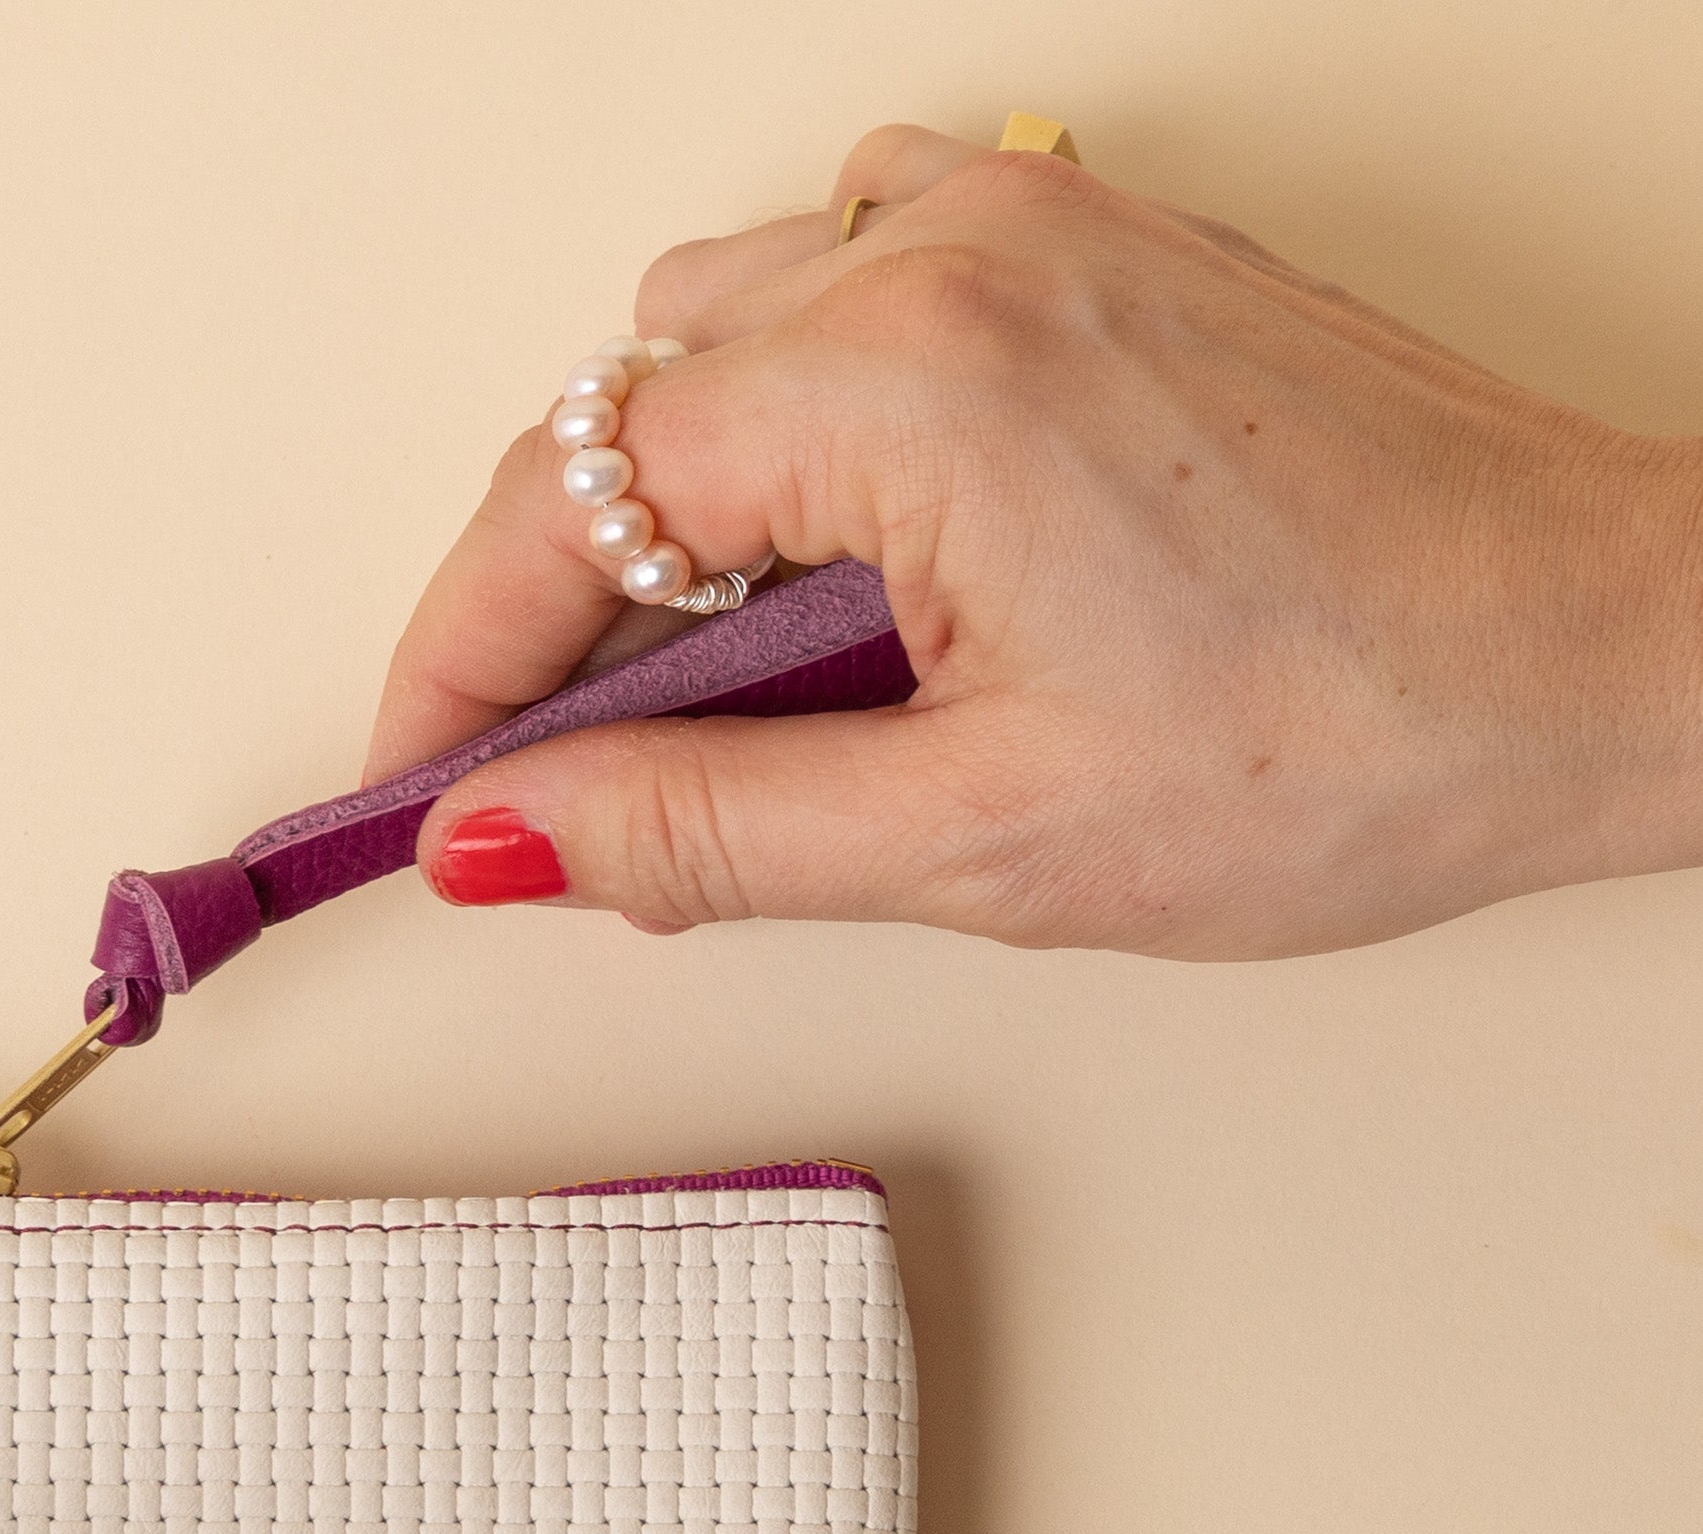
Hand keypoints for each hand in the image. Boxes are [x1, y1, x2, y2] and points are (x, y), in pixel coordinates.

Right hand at [377, 123, 1702, 954]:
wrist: (1600, 653)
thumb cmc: (1355, 733)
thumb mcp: (974, 839)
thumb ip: (699, 829)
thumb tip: (502, 839)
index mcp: (913, 380)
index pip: (569, 496)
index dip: (460, 657)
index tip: (418, 787)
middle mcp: (957, 250)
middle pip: (627, 405)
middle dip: (560, 597)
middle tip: (566, 779)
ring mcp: (1033, 225)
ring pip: (724, 326)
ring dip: (673, 502)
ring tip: (719, 686)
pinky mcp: (1094, 245)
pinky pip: (853, 268)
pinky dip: (792, 406)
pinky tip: (842, 544)